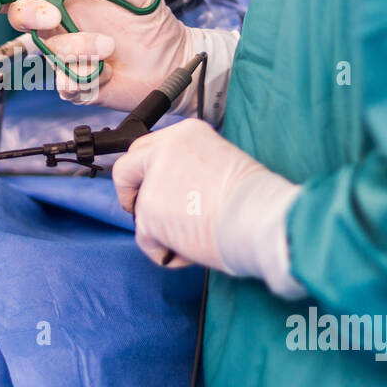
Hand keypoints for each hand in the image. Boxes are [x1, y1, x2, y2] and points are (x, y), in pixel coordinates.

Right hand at [5, 0, 196, 109]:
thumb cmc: (154, 27)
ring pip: (51, 53)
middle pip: (24, 22)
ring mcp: (69, 58)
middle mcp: (63, 30)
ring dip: (77, 49)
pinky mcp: (79, 85)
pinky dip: (87, 78)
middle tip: (55, 15)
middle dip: (33, 16)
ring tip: (109, 48)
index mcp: (70, 3)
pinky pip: (67, 84)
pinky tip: (109, 73)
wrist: (173, 63)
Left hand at [112, 119, 301, 292]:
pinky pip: (146, 241)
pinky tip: (190, 252)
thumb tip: (178, 192)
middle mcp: (163, 151)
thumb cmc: (255, 198)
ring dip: (162, 231)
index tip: (148, 187)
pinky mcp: (148, 214)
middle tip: (145, 213)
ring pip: (141, 213)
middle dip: (132, 194)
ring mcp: (153, 183)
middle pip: (126, 170)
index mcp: (185, 134)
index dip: (145, 172)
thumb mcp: (223, 163)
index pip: (147, 148)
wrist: (259, 217)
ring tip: (196, 238)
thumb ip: (191, 170)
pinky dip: (164, 252)